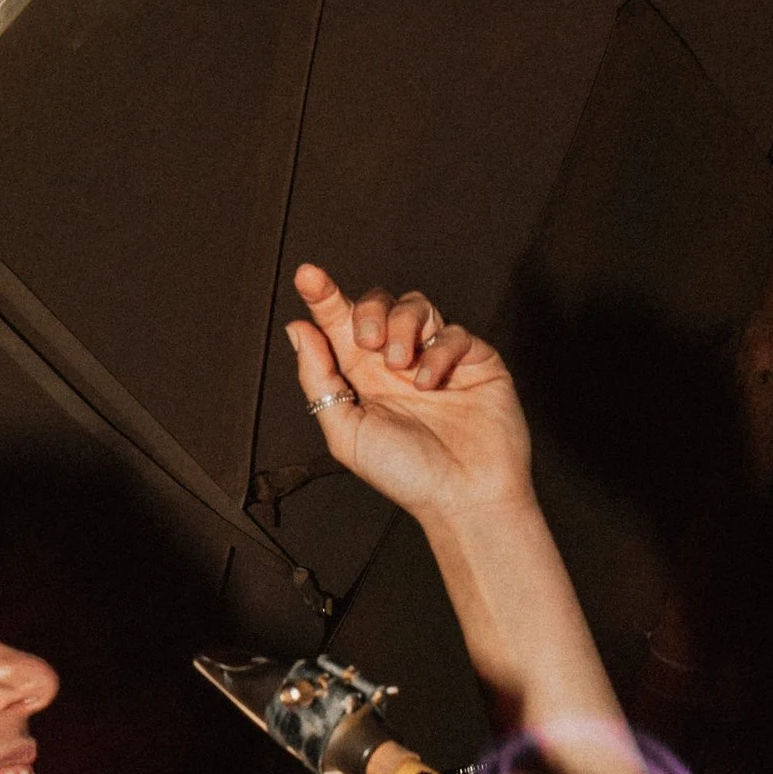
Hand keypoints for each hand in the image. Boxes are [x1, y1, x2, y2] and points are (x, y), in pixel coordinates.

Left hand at [282, 262, 530, 530]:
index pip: (339, 324)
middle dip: (367, 312)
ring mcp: (436, 358)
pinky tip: (431, 383)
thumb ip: (319, 379)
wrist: (464, 497)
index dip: (323, 296)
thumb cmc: (405, 476)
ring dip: (401, 326)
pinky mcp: (474, 360)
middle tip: (369, 343)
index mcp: (362, 378)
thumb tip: (298, 328)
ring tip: (401, 365)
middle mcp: (396, 364)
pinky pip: (453, 332)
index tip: (307, 276)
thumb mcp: (346, 431)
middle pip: (376, 304)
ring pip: (415, 306)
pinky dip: (438, 351)